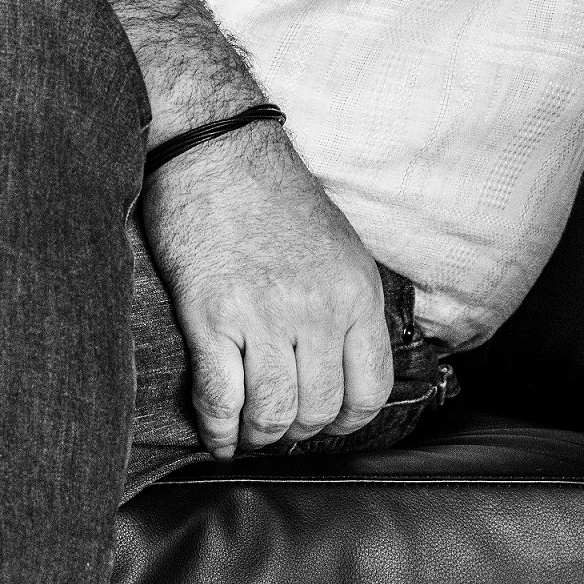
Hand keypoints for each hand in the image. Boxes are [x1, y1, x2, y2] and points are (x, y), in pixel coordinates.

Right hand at [140, 120, 394, 457]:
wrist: (217, 148)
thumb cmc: (273, 194)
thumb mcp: (340, 245)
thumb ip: (347, 304)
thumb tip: (343, 364)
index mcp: (356, 292)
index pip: (370, 388)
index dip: (346, 419)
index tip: (325, 420)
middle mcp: (319, 307)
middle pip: (319, 409)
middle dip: (297, 430)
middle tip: (278, 424)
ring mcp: (266, 314)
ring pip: (273, 414)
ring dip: (258, 435)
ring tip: (248, 430)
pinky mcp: (212, 317)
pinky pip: (221, 401)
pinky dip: (218, 431)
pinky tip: (217, 435)